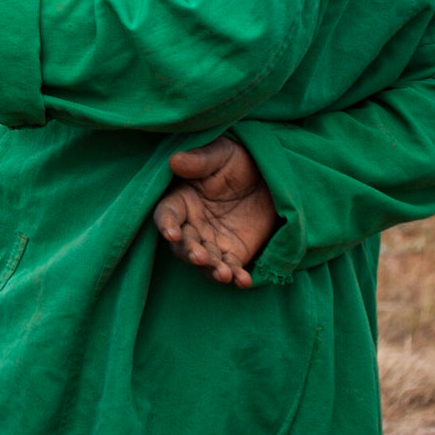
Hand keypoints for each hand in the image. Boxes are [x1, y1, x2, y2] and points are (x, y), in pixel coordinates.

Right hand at [153, 136, 280, 288]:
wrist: (267, 175)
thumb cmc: (236, 160)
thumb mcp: (220, 154)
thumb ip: (199, 161)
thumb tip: (174, 161)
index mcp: (182, 199)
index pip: (167, 215)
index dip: (167, 225)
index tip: (172, 233)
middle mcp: (192, 224)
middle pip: (183, 244)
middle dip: (190, 253)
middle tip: (200, 257)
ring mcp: (212, 241)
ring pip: (205, 261)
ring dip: (211, 269)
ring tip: (224, 274)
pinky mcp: (234, 253)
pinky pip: (231, 268)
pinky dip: (236, 277)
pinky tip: (243, 280)